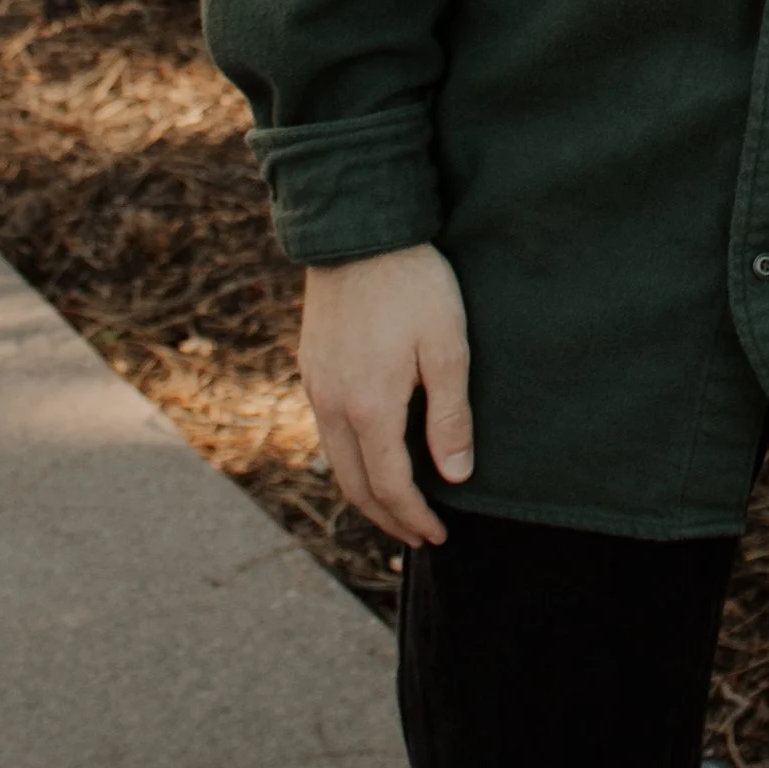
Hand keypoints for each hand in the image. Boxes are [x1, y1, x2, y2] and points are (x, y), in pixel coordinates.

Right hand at [299, 243, 472, 544]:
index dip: (414, 517)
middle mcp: (333, 405)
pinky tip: (372, 455)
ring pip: (336, 460)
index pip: (390, 485)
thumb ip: (450, 416)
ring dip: (366, 492)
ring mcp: (317, 386)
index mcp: (369, 407)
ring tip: (397, 507)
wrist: (359, 232)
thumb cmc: (413, 285)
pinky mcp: (312, 367)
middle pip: (354, 485)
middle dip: (387, 518)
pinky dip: (351, 459)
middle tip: (418, 536)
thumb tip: (456, 476)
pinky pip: (328, 432)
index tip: (439, 534)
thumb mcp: (447, 347)